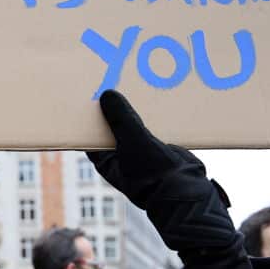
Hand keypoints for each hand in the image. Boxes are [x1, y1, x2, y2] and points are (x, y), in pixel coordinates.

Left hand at [87, 90, 238, 255]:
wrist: (187, 190)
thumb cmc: (153, 174)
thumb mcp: (133, 141)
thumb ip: (121, 119)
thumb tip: (106, 95)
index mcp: (105, 159)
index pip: (87, 134)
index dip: (83, 115)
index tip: (82, 92)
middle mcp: (119, 154)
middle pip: (109, 124)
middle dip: (108, 106)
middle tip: (104, 78)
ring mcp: (138, 149)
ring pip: (130, 123)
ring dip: (130, 107)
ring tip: (125, 80)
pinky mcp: (157, 144)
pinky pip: (149, 124)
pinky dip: (149, 112)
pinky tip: (150, 94)